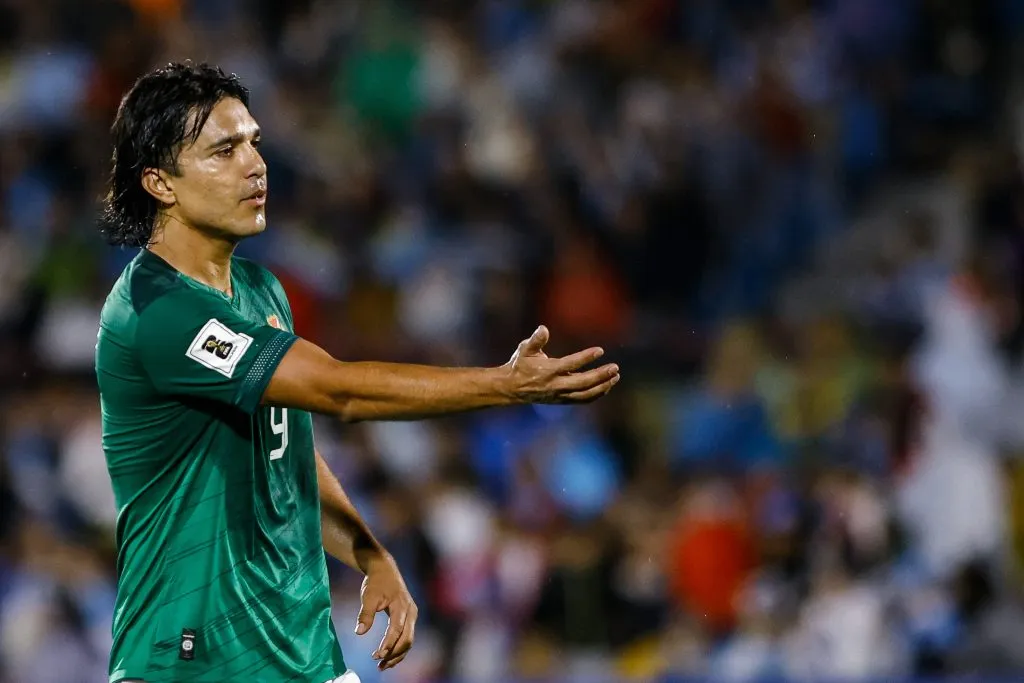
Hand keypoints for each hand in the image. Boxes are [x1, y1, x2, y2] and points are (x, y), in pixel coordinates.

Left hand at [354, 554, 417, 670]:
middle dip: (394, 654)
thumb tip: (359, 632)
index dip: (387, 644)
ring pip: (409, 641)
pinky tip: (388, 656)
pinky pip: (407, 637)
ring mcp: (412, 615)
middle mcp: (411, 612)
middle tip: (379, 665)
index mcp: (402, 606)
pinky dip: (399, 648)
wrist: (385, 569)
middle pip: (407, 639)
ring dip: (397, 655)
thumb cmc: (376, 582)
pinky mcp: (409, 618)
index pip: (396, 630)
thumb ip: (365, 614)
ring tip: (383, 666)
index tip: (376, 656)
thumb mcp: (368, 596)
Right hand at [503, 325, 619, 403]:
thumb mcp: (524, 349)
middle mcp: (555, 385)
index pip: (570, 364)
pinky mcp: (562, 400)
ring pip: (585, 394)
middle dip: (600, 375)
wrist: (512, 388)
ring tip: (615, 377)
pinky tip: (607, 386)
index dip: (586, 358)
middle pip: (582, 382)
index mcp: (548, 371)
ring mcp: (560, 395)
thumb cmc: (520, 364)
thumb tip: (543, 328)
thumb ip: (536, 340)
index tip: (600, 350)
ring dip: (602, 386)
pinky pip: (582, 400)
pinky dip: (596, 394)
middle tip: (615, 367)